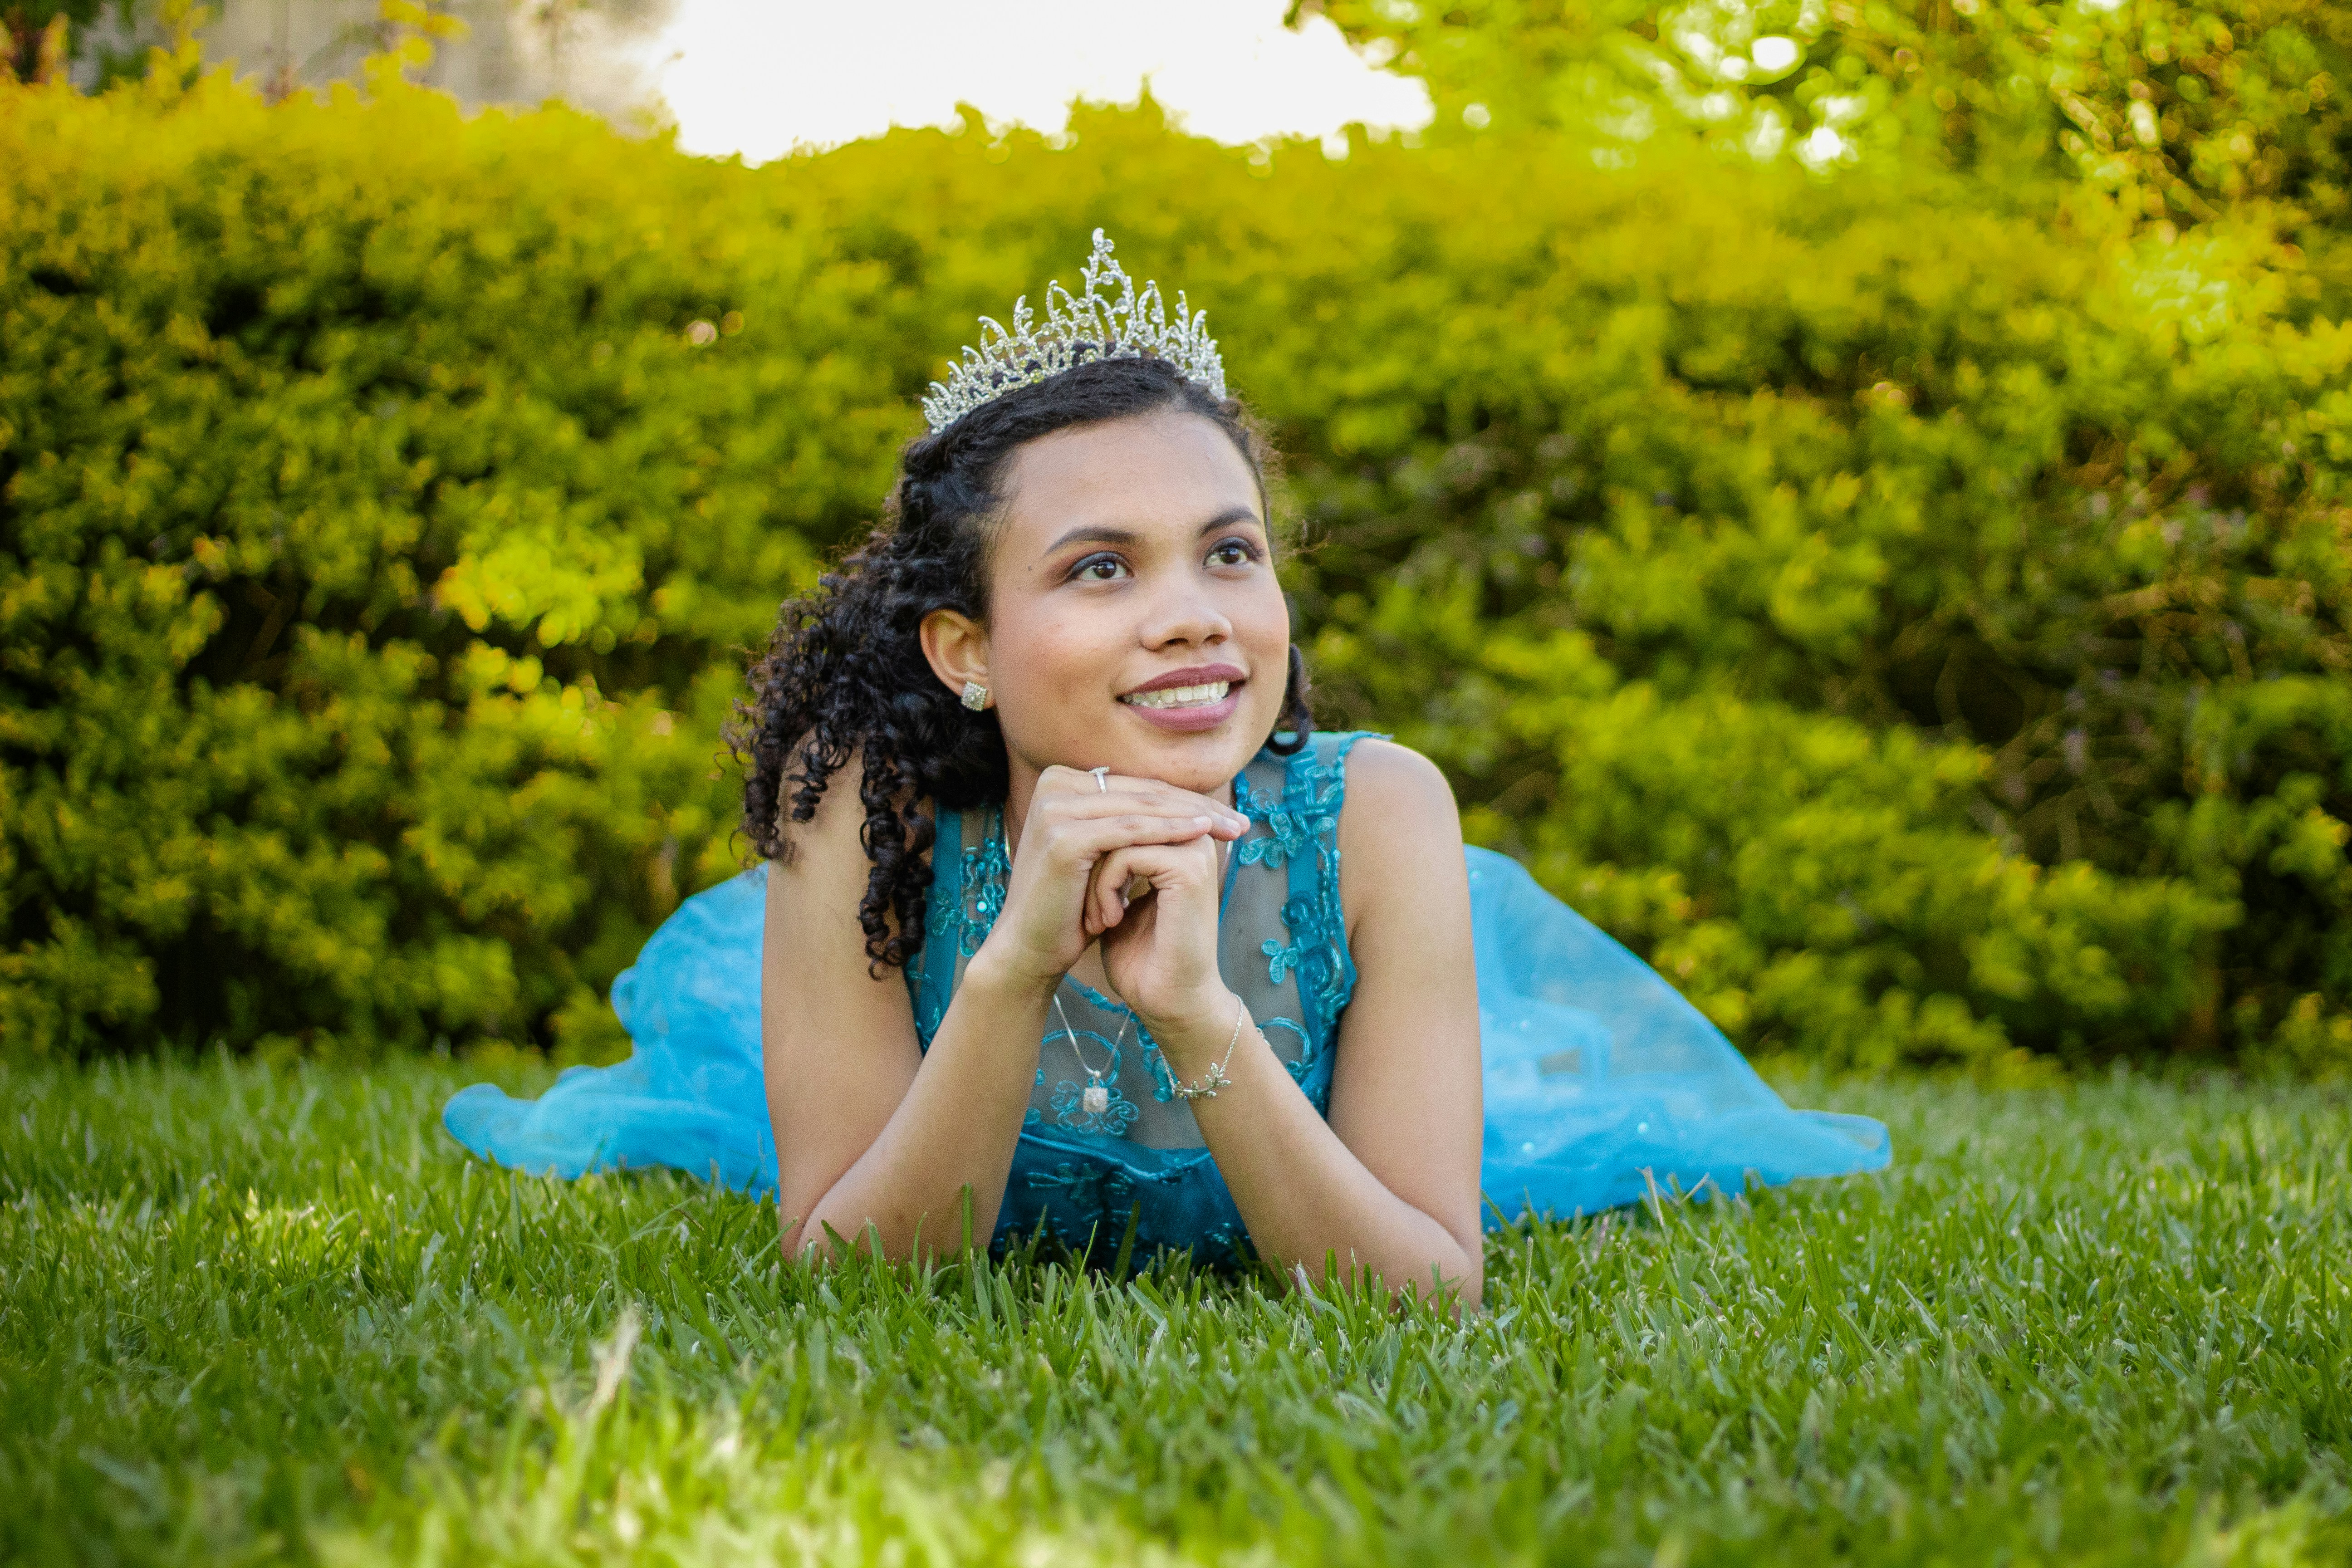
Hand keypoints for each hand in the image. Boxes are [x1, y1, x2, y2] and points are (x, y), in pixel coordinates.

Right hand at [973, 767, 1247, 1003]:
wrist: (1030, 947)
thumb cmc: (1069, 906)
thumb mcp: (1100, 854)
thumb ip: (1124, 821)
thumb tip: (1175, 800)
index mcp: (1060, 783)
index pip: (1136, 786)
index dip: (1184, 800)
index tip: (1225, 816)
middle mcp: (1053, 785)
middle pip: (1142, 793)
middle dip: (1196, 807)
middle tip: (1239, 823)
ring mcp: (1055, 808)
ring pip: (1141, 808)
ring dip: (1191, 817)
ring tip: (1229, 829)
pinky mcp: (1065, 836)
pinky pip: (1130, 830)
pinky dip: (1168, 831)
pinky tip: (1199, 834)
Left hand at [1090, 818, 1239, 1045]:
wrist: (1166, 999)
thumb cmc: (1141, 955)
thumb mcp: (1119, 895)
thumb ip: (1110, 859)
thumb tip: (1078, 829)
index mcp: (1182, 840)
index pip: (1126, 812)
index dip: (1095, 846)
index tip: (1086, 893)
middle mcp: (1194, 838)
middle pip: (1123, 817)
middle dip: (1094, 860)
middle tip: (1088, 906)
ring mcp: (1195, 851)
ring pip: (1121, 833)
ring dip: (1096, 876)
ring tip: (1097, 918)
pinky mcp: (1189, 869)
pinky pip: (1127, 854)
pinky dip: (1105, 886)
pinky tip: (1108, 920)